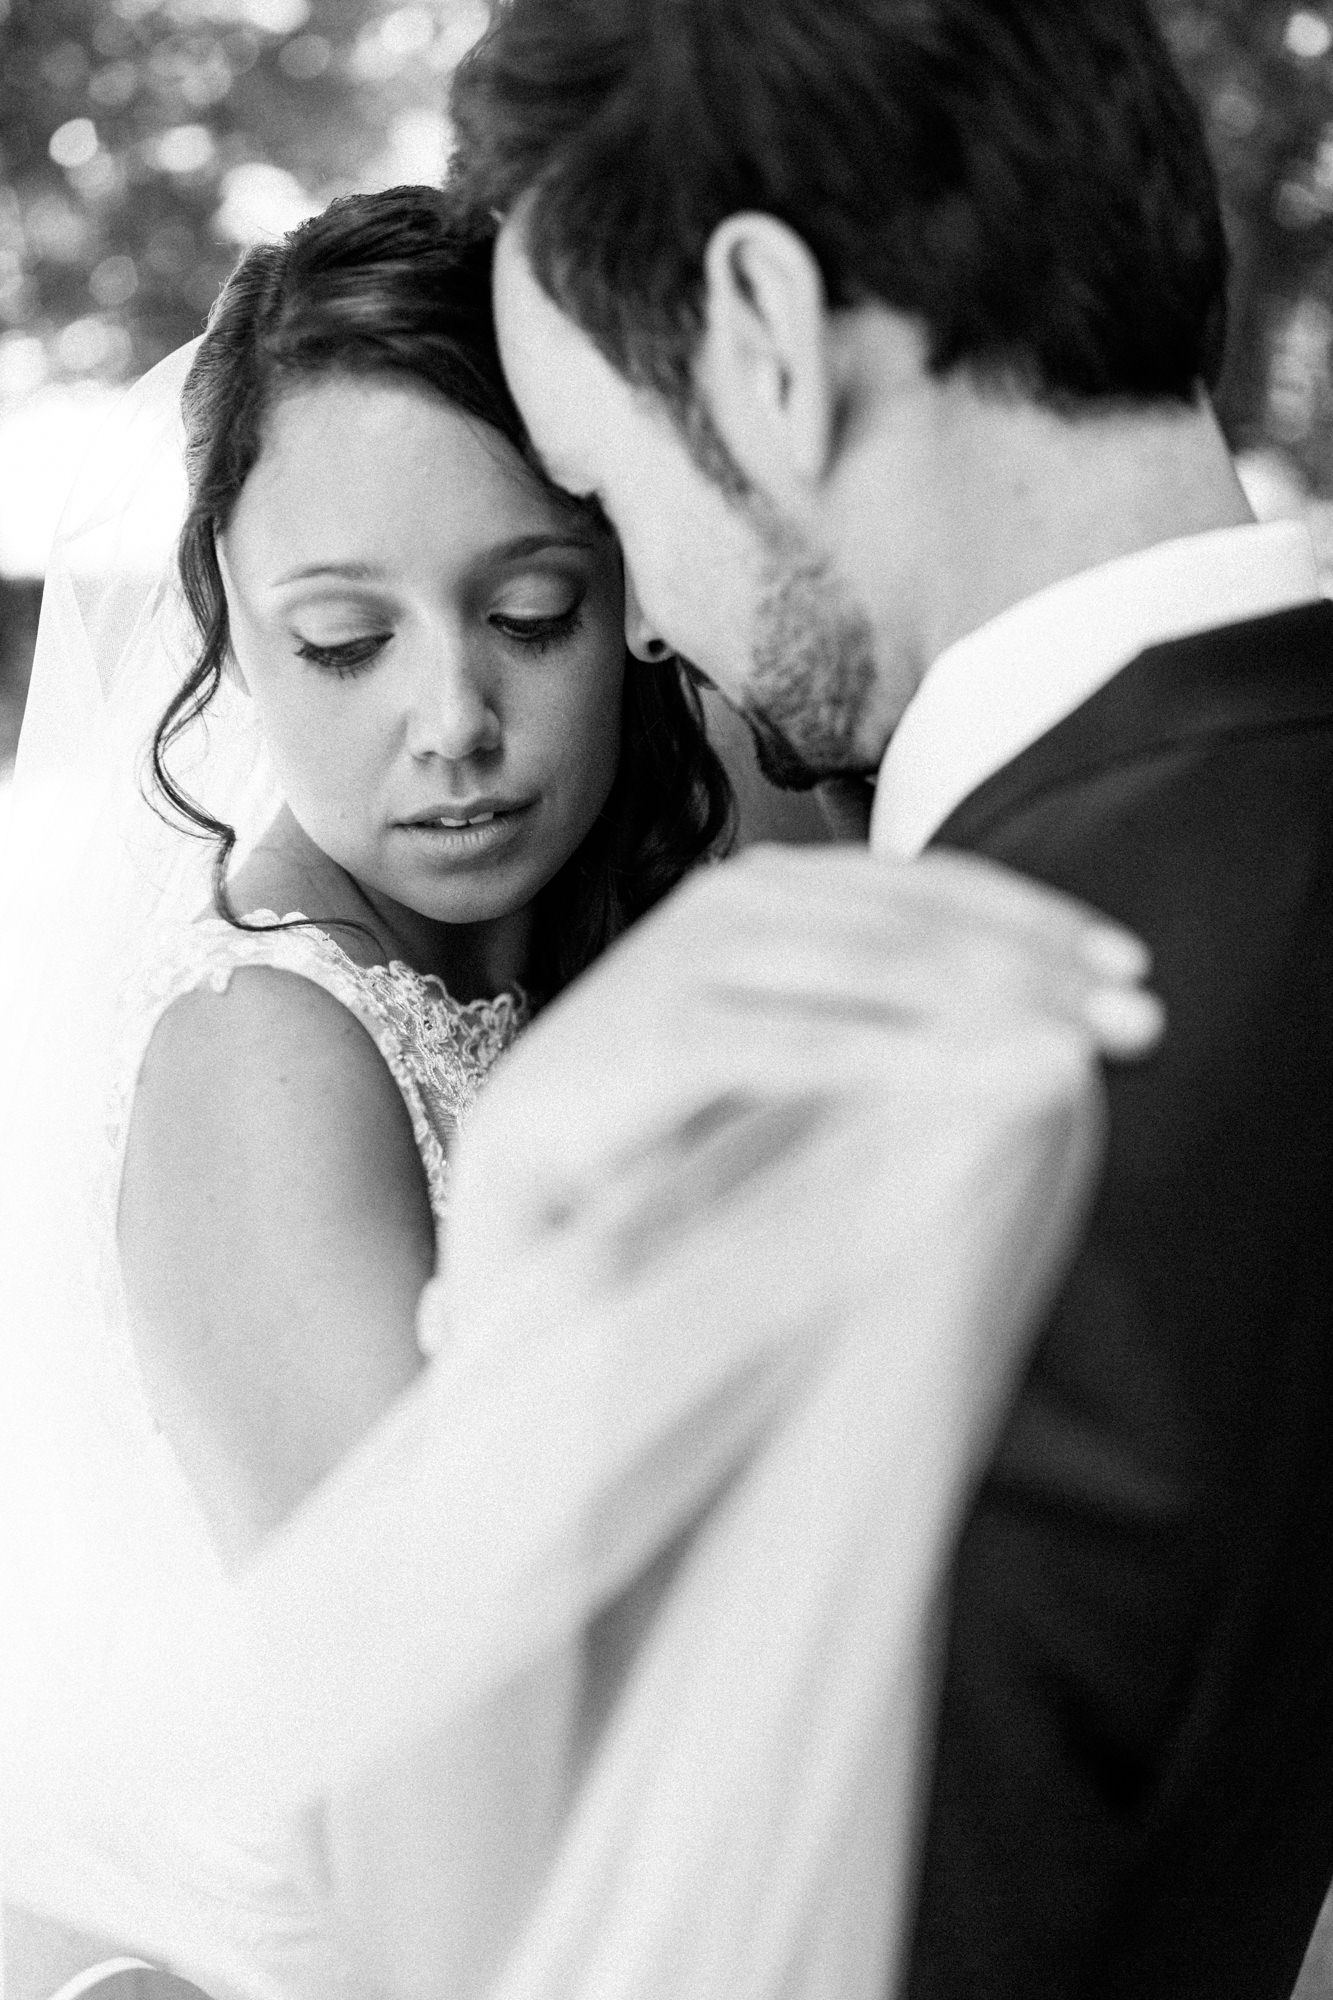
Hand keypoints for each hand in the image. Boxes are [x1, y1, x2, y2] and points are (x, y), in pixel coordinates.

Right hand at [443, 843, 1159, 1309]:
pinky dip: (896, 1059)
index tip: (1125, 968)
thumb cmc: (671, 1138)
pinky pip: (796, 1044)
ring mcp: (679, 965)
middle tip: (1140, 1017)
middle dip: (1034, 964)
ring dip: (987, 1006)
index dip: (1031, 916)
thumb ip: (873, 1018)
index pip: (920, 887)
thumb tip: (1020, 1024)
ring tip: (1079, 1053)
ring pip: (862, 968)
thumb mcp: (790, 1055)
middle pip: (907, 919)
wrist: (527, 1193)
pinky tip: (980, 1086)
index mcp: (762, 897)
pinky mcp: (649, 1039)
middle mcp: (723, 908)